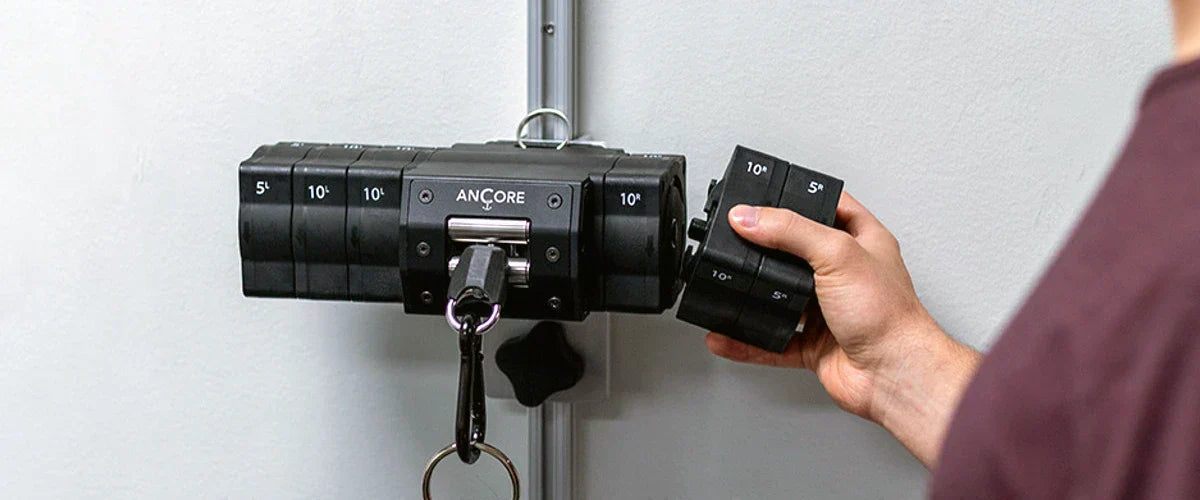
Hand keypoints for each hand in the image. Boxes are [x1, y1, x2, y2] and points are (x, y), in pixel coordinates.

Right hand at [705, 192, 978, 466]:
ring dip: (753, 295)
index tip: (766, 193)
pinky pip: (772, 340)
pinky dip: (747, 339)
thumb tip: (750, 217)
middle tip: (737, 237)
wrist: (893, 375)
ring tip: (726, 284)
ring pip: (781, 298)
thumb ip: (790, 231)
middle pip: (797, 252)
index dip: (799, 197)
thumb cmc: (889, 316)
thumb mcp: (838, 254)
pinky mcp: (813, 344)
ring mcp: (828, 311)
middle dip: (767, 248)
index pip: (828, 206)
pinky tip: (726, 334)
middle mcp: (845, 274)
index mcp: (862, 242)